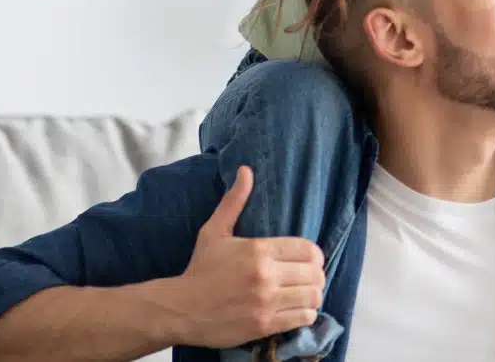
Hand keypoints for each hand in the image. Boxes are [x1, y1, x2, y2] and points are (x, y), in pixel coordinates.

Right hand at [170, 165, 326, 348]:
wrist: (179, 309)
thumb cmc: (200, 269)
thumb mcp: (214, 231)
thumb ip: (235, 201)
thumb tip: (246, 170)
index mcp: (259, 250)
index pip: (308, 249)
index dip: (314, 255)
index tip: (309, 260)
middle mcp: (265, 276)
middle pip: (315, 273)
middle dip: (316, 275)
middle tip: (307, 278)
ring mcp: (266, 302)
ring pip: (313, 296)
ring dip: (313, 294)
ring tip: (304, 293)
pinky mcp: (264, 325)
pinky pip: (303, 317)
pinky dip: (306, 313)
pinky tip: (297, 309)